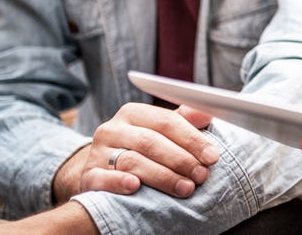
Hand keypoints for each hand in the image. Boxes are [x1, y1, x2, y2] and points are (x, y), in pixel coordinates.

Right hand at [53, 103, 217, 201]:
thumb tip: (209, 113)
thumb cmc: (140, 150)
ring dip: (162, 176)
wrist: (102, 172)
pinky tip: (135, 187)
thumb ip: (183, 121)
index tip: (213, 156)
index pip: (166, 122)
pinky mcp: (87, 175)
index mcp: (133, 113)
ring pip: (132, 161)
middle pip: (151, 142)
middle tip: (202, 175)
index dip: (192, 139)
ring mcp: (97, 152)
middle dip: (181, 160)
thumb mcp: (160, 132)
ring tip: (185, 188)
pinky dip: (118, 182)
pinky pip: (102, 178)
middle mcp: (112, 129)